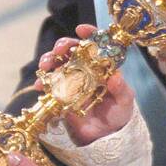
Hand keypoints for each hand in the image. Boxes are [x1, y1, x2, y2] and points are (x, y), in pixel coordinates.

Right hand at [37, 23, 136, 145]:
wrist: (105, 136)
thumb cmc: (118, 114)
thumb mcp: (125, 102)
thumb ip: (122, 90)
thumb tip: (115, 77)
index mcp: (101, 66)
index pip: (96, 44)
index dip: (89, 33)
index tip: (80, 29)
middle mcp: (84, 69)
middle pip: (71, 49)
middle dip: (62, 45)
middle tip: (59, 50)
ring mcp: (70, 80)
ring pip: (56, 62)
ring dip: (48, 59)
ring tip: (45, 65)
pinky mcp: (60, 94)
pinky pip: (48, 84)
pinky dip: (42, 81)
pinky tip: (40, 84)